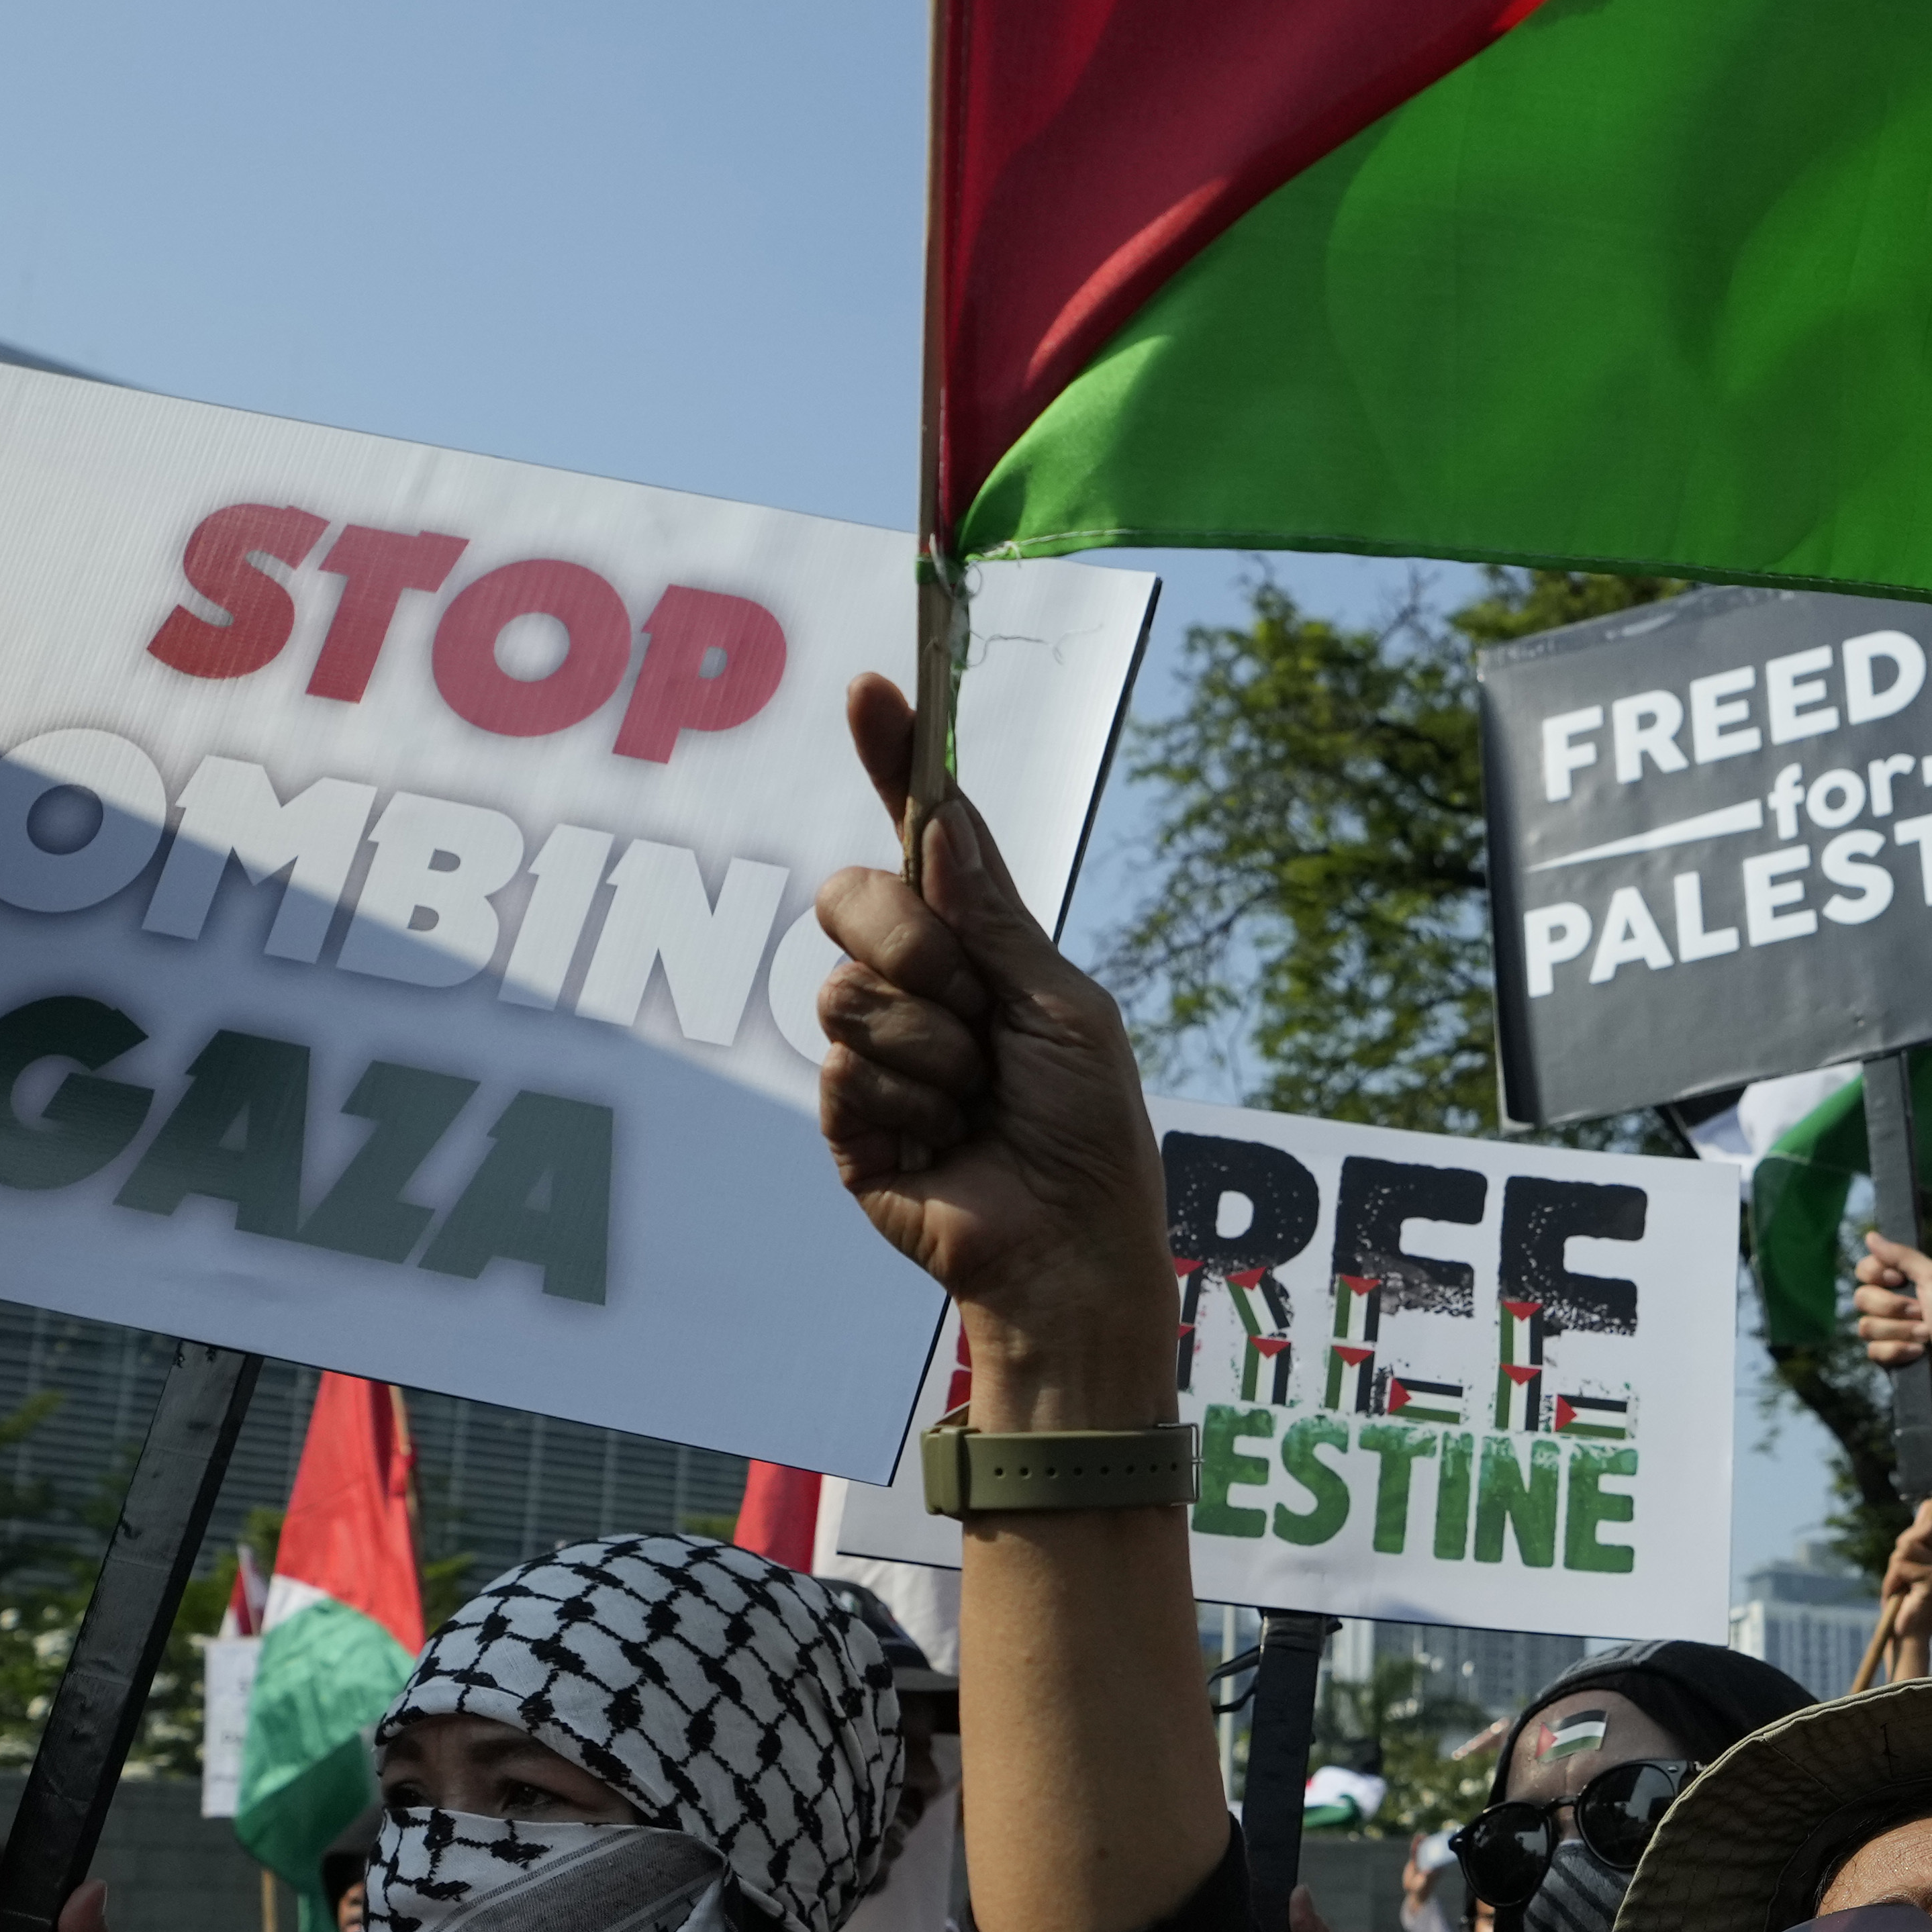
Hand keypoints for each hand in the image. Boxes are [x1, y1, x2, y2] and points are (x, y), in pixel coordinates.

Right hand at [812, 673, 1171, 1382]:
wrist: (1070, 1242)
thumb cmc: (1089, 1128)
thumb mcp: (1062, 1005)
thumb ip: (992, 917)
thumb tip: (939, 818)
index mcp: (976, 947)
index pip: (916, 838)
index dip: (893, 763)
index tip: (872, 689)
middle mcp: (914, 986)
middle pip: (852, 897)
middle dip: (913, 944)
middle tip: (975, 1006)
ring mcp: (872, 1051)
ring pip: (844, 989)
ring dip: (930, 1047)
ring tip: (978, 1101)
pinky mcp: (844, 1118)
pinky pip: (842, 1067)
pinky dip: (910, 1104)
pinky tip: (946, 1144)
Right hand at [1852, 1231, 1931, 1391]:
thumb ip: (1903, 1255)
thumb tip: (1870, 1236)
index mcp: (1900, 1282)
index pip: (1864, 1269)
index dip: (1877, 1274)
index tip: (1900, 1279)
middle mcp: (1889, 1304)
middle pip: (1862, 1297)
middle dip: (1894, 1307)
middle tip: (1920, 1312)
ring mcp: (1885, 1331)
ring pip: (1865, 1326)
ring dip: (1901, 1331)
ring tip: (1926, 1335)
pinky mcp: (1884, 1356)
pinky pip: (1873, 1350)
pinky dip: (1899, 1350)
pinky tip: (1917, 1352)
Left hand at [1878, 1484, 1931, 1650]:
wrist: (1907, 1632)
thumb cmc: (1907, 1599)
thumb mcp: (1909, 1564)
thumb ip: (1919, 1538)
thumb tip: (1925, 1507)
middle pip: (1920, 1529)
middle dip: (1902, 1549)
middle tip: (1902, 1574)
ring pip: (1908, 1546)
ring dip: (1894, 1568)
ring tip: (1901, 1587)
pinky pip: (1904, 1565)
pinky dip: (1893, 1580)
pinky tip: (1902, 1593)